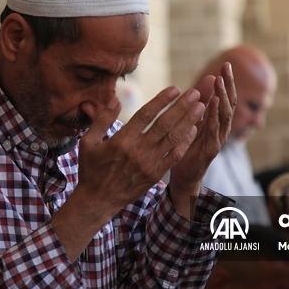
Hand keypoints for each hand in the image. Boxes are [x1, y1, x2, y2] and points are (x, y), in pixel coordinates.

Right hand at [51, 86, 206, 259]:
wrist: (98, 200)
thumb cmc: (91, 169)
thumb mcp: (88, 142)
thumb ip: (102, 119)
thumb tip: (115, 99)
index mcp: (122, 140)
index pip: (146, 115)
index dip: (161, 100)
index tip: (175, 88)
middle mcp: (138, 151)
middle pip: (164, 124)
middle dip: (182, 107)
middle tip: (196, 93)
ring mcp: (148, 164)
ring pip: (173, 139)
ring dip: (188, 121)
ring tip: (200, 107)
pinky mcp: (155, 174)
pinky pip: (174, 156)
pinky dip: (185, 142)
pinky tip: (194, 130)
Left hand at [167, 61, 235, 213]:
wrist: (183, 175)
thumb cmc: (188, 147)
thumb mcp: (194, 120)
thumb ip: (202, 102)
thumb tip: (209, 78)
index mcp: (218, 122)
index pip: (226, 98)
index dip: (228, 82)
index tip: (226, 64)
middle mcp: (221, 130)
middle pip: (229, 104)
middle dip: (229, 85)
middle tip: (226, 68)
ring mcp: (218, 140)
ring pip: (224, 116)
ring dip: (222, 97)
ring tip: (219, 81)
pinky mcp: (210, 150)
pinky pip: (213, 130)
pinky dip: (213, 115)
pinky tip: (212, 103)